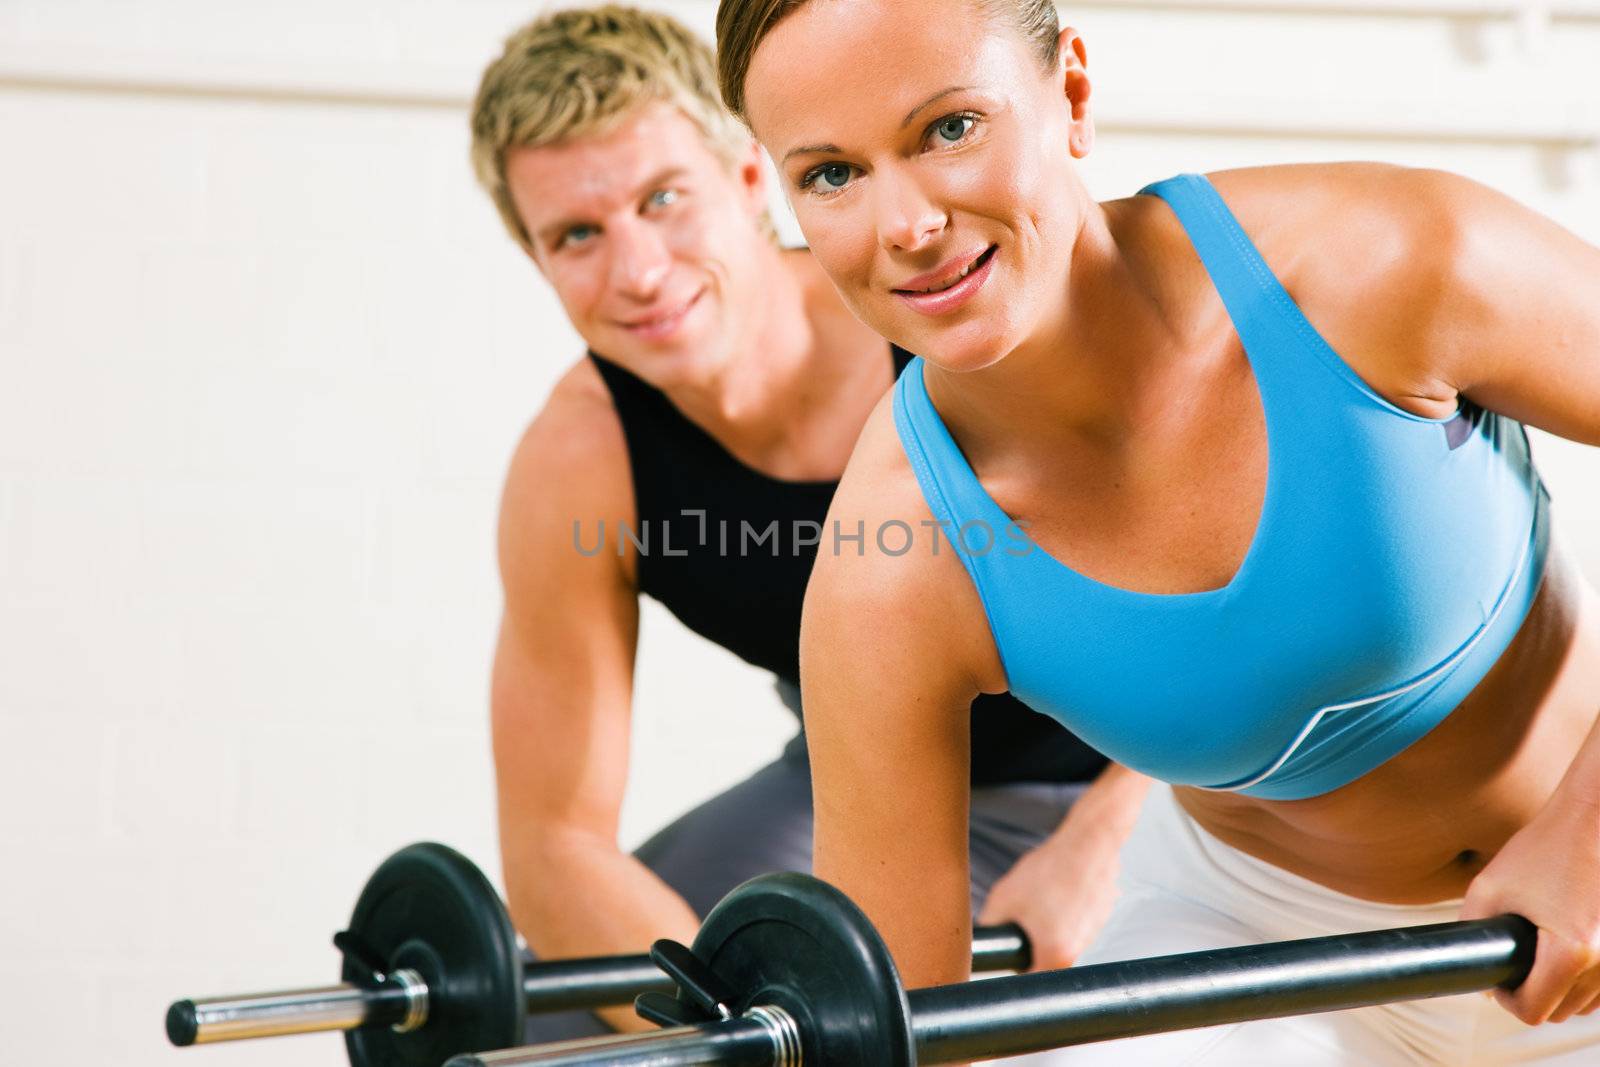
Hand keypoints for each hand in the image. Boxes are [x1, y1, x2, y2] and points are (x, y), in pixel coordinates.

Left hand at [977, 814, 1122, 971]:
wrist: (1088, 843)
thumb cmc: (1050, 870)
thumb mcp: (1004, 897)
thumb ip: (990, 926)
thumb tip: (985, 941)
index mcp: (1055, 955)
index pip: (1029, 981)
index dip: (1013, 968)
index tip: (1007, 953)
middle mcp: (1079, 952)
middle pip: (1045, 961)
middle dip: (1030, 942)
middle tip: (1023, 916)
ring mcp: (1093, 935)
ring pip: (1060, 940)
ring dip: (1048, 926)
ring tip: (1043, 898)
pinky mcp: (1100, 918)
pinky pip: (1074, 923)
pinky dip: (1064, 912)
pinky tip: (1058, 891)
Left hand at [1459, 794, 1599, 1024]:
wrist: (1595, 820)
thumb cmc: (1543, 848)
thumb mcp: (1491, 887)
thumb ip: (1475, 932)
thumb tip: (1478, 976)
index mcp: (1571, 953)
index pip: (1534, 1012)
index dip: (1507, 999)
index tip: (1498, 979)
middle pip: (1561, 1012)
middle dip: (1533, 993)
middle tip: (1516, 960)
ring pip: (1585, 1003)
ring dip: (1561, 988)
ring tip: (1541, 949)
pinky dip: (1584, 977)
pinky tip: (1565, 949)